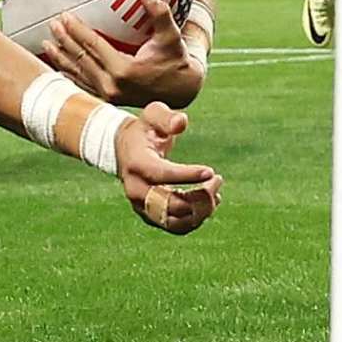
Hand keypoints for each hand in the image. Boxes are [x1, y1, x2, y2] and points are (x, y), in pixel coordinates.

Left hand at [33, 0, 205, 108]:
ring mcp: (107, 96)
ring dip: (61, 57)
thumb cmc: (175, 60)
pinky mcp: (107, 101)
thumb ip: (161, 15)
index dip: (77, 29)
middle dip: (64, 40)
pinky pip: (82, 86)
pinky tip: (57, 66)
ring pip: (77, 74)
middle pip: (81, 58)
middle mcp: (111, 86)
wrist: (181, 90)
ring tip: (46, 43)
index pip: (93, 45)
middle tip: (52, 24)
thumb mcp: (172, 37)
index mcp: (123, 70)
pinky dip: (68, 74)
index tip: (64, 15)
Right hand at [114, 104, 219, 234]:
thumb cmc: (144, 130)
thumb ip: (167, 117)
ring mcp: (142, 205)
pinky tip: (209, 203)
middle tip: (217, 179)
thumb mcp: (152, 115)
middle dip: (200, 195)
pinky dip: (195, 219)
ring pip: (175, 221)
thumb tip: (181, 123)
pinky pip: (175, 226)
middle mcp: (135, 190)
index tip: (211, 172)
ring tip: (215, 193)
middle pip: (170, 204)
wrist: (124, 150)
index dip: (187, 175)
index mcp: (136, 164)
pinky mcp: (150, 215)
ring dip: (201, 211)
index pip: (161, 175)